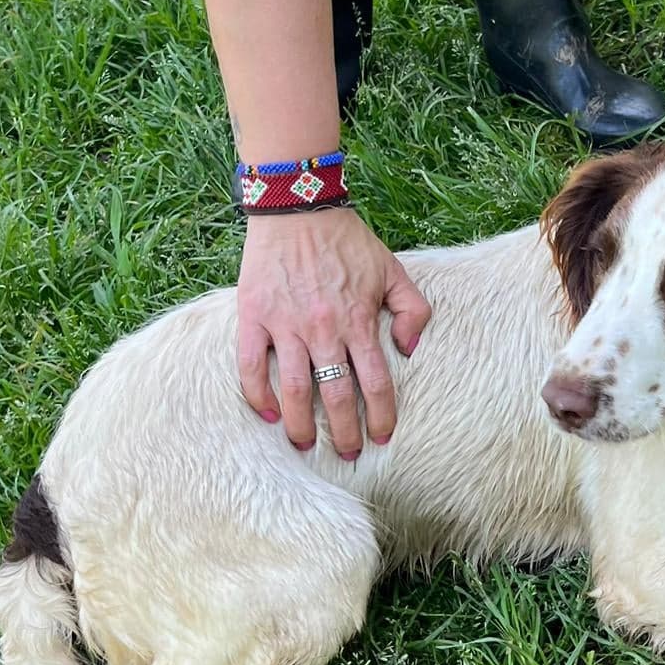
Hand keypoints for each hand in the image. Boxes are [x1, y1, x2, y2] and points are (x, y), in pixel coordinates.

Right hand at [237, 208, 431, 458]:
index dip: (380, 416)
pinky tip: (268, 414)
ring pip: (295, 388)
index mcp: (358, 322)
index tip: (382, 437)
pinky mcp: (253, 316)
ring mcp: (286, 324)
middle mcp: (324, 329)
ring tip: (304, 445)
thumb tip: (409, 351)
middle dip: (343, 432)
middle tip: (347, 454)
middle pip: (336, 395)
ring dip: (300, 424)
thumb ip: (413, 310)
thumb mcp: (394, 271)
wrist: (298, 210)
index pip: (375, 383)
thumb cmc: (348, 243)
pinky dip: (257, 394)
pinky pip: (251, 365)